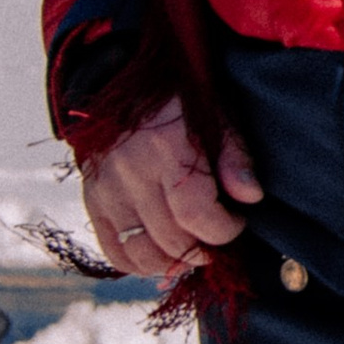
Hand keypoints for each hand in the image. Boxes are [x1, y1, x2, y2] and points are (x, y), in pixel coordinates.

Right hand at [79, 97, 262, 275]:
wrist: (117, 80)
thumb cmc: (176, 98)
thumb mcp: (216, 114)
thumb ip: (235, 156)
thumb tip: (251, 196)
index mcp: (167, 150)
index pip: (197, 215)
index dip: (224, 230)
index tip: (237, 221)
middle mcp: (132, 174)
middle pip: (171, 240)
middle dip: (204, 248)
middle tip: (216, 237)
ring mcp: (107, 189)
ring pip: (141, 253)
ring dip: (173, 262)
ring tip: (192, 249)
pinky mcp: (92, 199)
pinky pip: (113, 251)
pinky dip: (139, 263)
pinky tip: (161, 254)